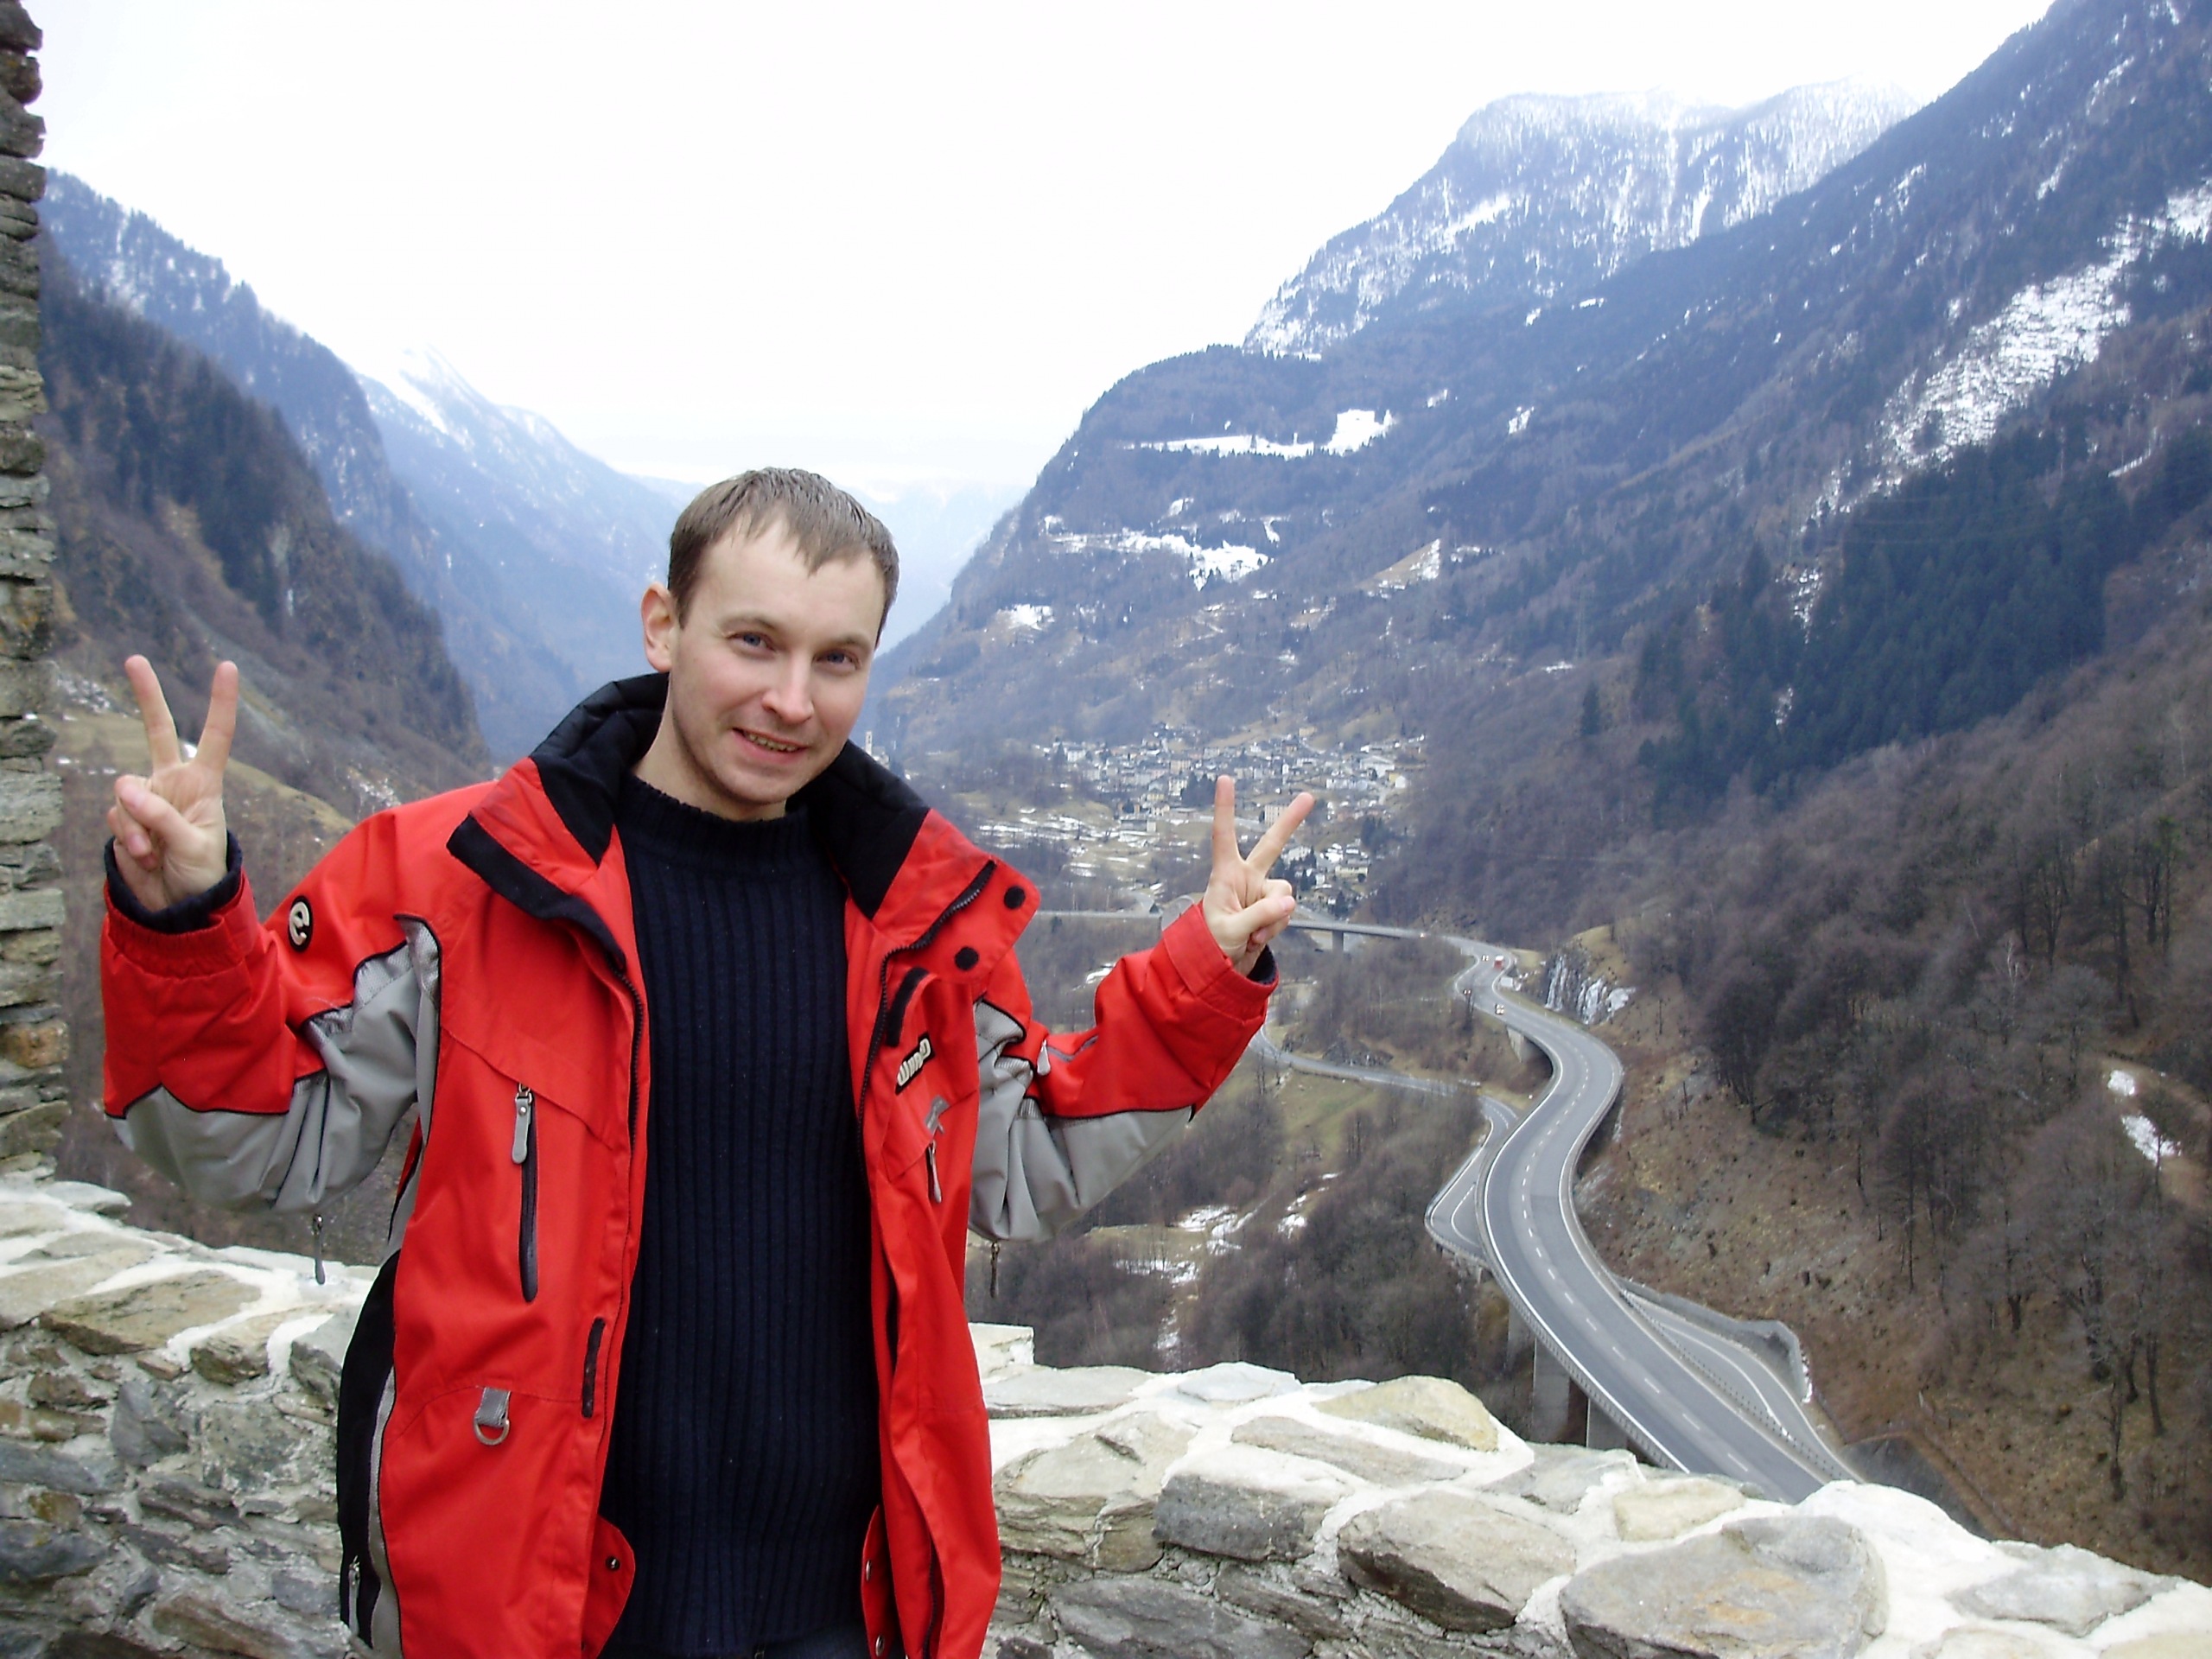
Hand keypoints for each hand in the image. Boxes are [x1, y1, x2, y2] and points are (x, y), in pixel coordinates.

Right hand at [106, 655, 237, 911]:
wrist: (176, 903)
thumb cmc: (200, 873)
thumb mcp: (193, 847)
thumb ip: (161, 817)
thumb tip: (126, 788)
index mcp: (205, 783)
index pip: (215, 736)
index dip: (221, 703)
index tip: (226, 667)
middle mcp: (173, 782)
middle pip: (159, 730)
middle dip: (146, 695)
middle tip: (134, 659)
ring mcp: (146, 797)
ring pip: (127, 792)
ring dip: (138, 825)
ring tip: (156, 851)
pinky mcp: (124, 817)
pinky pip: (117, 818)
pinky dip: (128, 839)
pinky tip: (145, 857)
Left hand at [1202, 777, 1313, 974]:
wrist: (1220, 967)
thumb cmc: (1212, 944)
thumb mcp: (1231, 930)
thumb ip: (1260, 915)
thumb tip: (1290, 902)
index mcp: (1225, 875)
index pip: (1224, 836)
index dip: (1225, 808)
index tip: (1224, 779)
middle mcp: (1245, 877)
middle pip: (1272, 845)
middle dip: (1291, 822)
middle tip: (1309, 796)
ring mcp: (1261, 893)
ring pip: (1284, 894)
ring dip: (1274, 918)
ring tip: (1252, 935)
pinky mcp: (1273, 909)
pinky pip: (1287, 913)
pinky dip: (1277, 927)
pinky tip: (1258, 938)